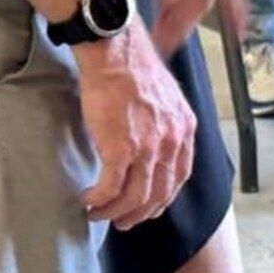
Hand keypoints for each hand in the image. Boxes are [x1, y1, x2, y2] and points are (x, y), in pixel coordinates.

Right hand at [76, 23, 194, 227]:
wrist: (113, 51)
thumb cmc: (130, 66)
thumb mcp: (163, 96)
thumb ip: (163, 123)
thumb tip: (150, 143)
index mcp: (184, 126)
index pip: (180, 175)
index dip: (163, 196)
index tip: (149, 204)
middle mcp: (172, 140)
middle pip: (160, 193)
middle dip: (140, 213)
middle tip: (123, 221)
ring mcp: (149, 146)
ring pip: (135, 197)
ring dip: (115, 212)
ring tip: (99, 213)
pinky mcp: (121, 149)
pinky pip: (111, 189)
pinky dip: (99, 200)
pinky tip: (89, 199)